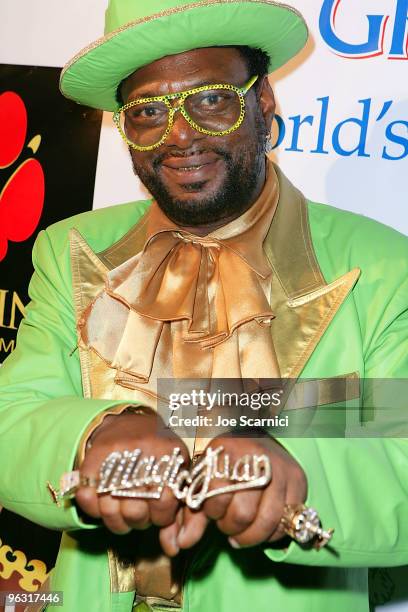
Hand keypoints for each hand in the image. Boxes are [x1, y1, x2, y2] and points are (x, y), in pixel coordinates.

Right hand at [75, 410, 188, 539]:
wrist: (129, 421)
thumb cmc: (160, 455)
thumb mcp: (178, 477)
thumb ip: (182, 515)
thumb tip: (174, 549)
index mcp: (170, 453)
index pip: (164, 502)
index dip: (161, 516)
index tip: (158, 512)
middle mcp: (143, 450)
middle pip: (135, 511)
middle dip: (139, 520)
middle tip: (140, 510)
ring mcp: (115, 453)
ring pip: (109, 510)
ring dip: (116, 520)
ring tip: (123, 509)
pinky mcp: (92, 458)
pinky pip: (86, 498)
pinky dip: (93, 509)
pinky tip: (104, 502)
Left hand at [163, 434, 306, 553]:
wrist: (254, 437)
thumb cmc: (223, 464)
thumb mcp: (203, 481)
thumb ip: (191, 514)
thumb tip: (182, 544)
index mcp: (226, 451)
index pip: (217, 494)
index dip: (212, 512)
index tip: (211, 511)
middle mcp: (256, 456)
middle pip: (243, 513)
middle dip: (231, 527)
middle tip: (227, 523)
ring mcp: (280, 467)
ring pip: (268, 520)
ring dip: (251, 535)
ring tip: (242, 531)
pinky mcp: (297, 478)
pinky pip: (287, 521)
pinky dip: (272, 533)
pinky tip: (261, 526)